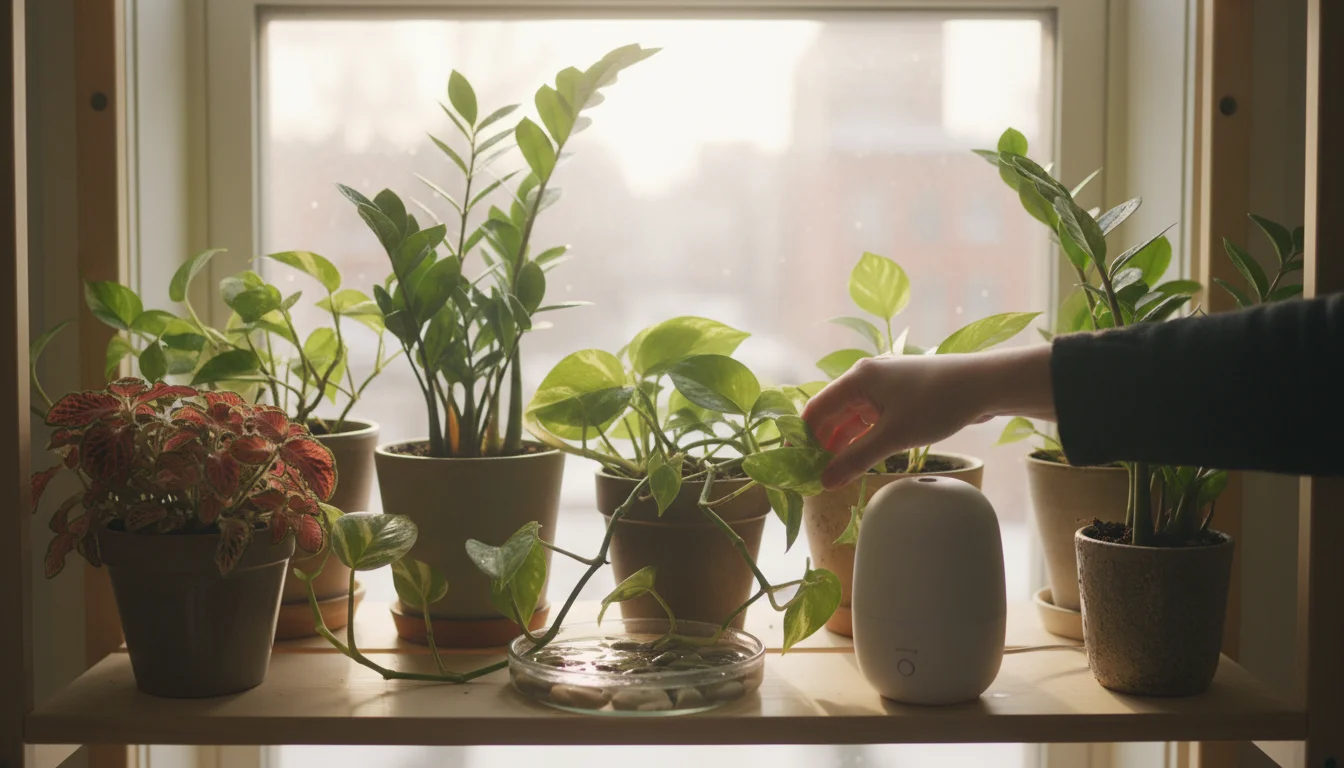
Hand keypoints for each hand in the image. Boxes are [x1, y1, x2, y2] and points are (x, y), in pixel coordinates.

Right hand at [801, 345, 1055, 489]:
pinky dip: (862, 438)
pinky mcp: (900, 396)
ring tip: (831, 473)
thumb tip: (825, 483)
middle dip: (821, 444)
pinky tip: (858, 459)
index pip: (816, 409)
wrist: (985, 385)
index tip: (792, 465)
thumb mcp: (893, 436)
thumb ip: (856, 460)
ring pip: (853, 419)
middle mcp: (866, 378)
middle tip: (812, 475)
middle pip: (832, 414)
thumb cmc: (937, 403)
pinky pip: (871, 419)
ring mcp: (884, 386)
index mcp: (858, 379)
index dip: (802, 438)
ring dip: (842, 444)